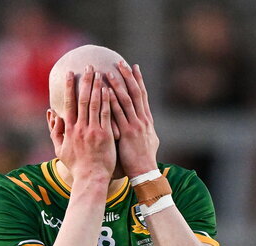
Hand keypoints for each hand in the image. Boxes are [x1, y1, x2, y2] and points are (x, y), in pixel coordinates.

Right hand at [50, 66, 115, 181]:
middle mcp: (80, 128)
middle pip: (82, 99)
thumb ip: (54, 131)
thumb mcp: (60, 150)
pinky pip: (106, 114)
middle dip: (85, 80)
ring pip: (95, 104)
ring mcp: (93, 131)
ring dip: (97, 86)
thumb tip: (51, 113)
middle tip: (89, 65)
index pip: (69, 103)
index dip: (69, 87)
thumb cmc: (76, 166)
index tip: (70, 73)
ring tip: (100, 71)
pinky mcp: (105, 135)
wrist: (90, 179)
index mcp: (69, 130)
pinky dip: (107, 101)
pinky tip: (109, 89)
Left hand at [107, 62, 158, 177]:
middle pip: (135, 93)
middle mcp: (142, 120)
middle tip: (120, 62)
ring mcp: (135, 126)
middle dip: (128, 76)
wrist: (145, 173)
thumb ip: (145, 130)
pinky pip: (118, 114)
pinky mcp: (127, 133)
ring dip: (117, 85)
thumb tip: (146, 125)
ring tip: (108, 72)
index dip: (139, 80)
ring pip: (126, 100)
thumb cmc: (144, 160)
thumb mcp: (149, 142)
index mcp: (147, 121)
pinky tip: (105, 92)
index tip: (134, 67)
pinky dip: (112, 102)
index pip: (143, 96)